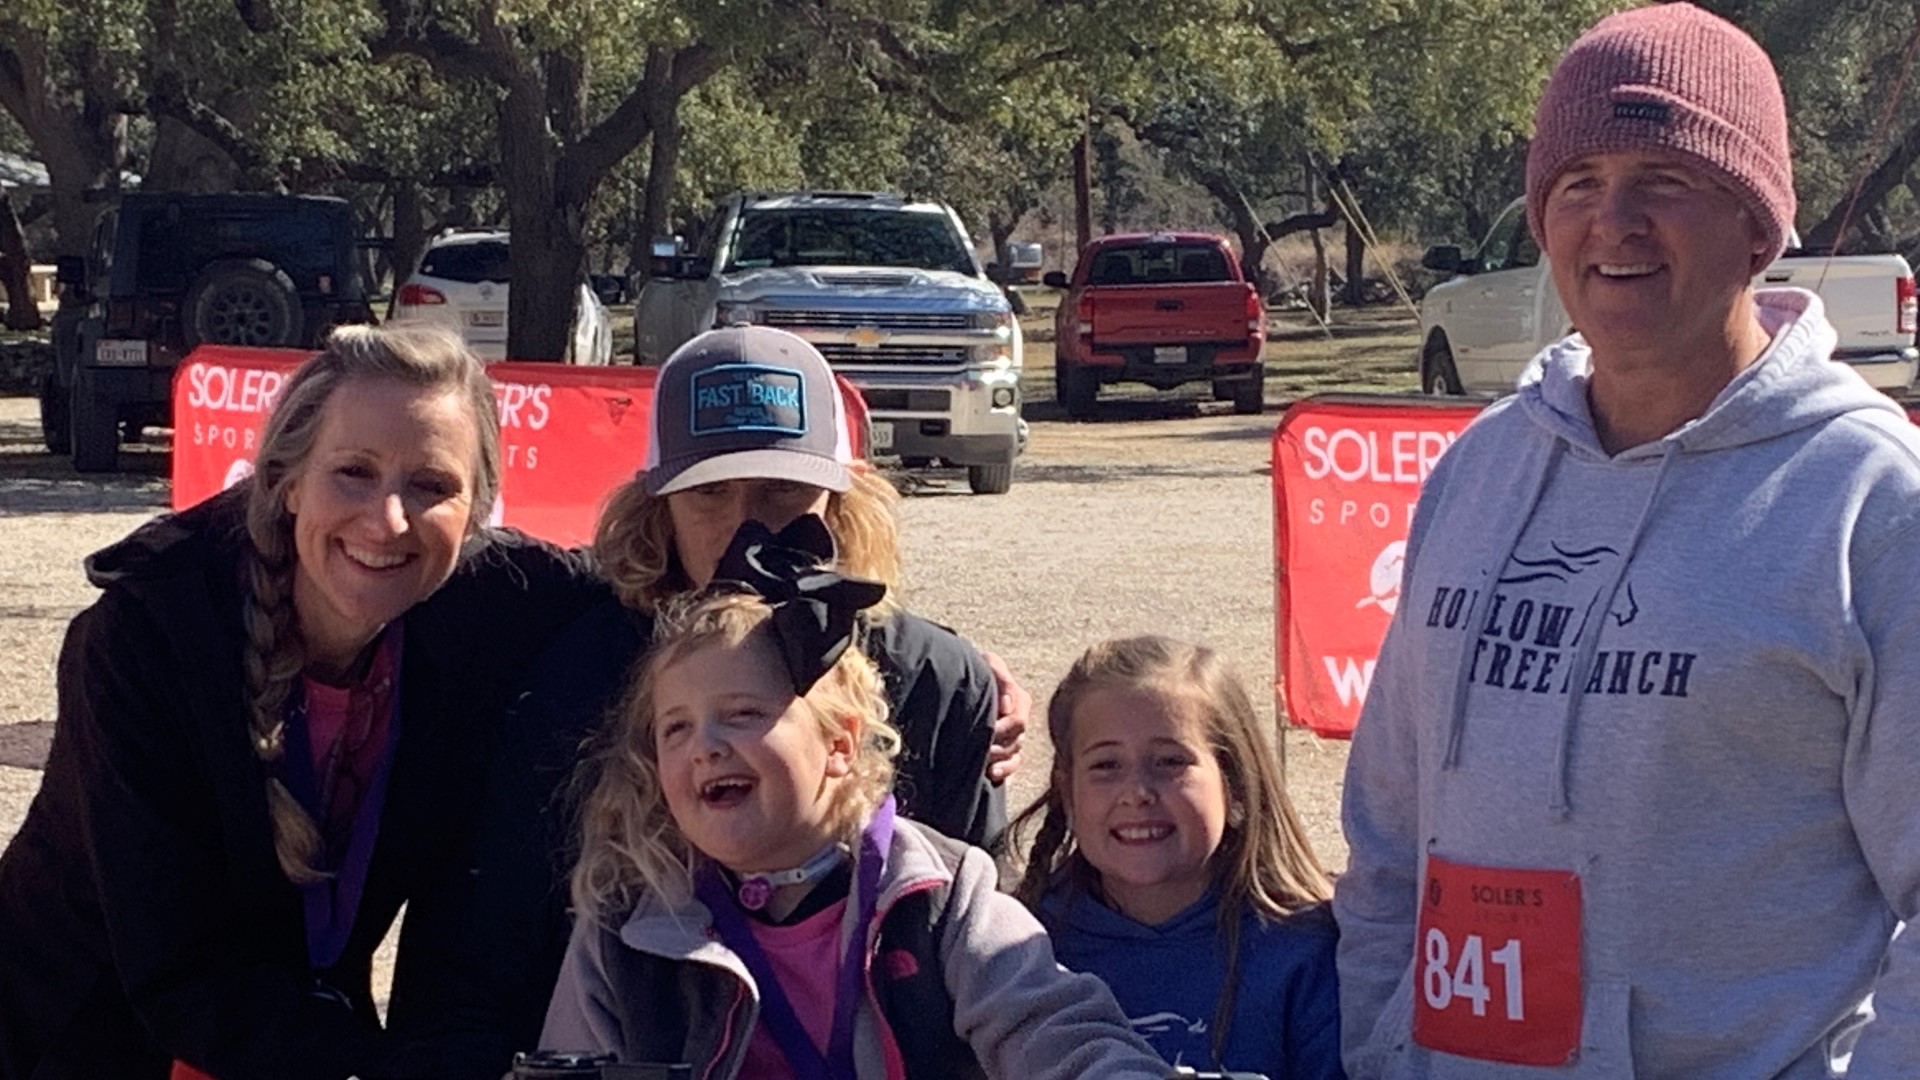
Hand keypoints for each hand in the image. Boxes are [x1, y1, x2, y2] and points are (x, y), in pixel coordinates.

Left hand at [982, 650, 1029, 784]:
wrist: (960, 680)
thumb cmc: (974, 668)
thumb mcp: (987, 662)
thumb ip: (999, 673)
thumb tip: (1006, 705)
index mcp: (1019, 699)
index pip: (1018, 720)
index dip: (1002, 727)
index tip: (986, 727)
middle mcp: (1019, 718)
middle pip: (1017, 740)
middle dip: (997, 744)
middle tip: (978, 746)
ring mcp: (1014, 736)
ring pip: (1014, 753)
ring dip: (997, 757)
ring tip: (980, 759)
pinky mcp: (1007, 751)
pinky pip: (1014, 765)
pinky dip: (1004, 770)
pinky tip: (990, 773)